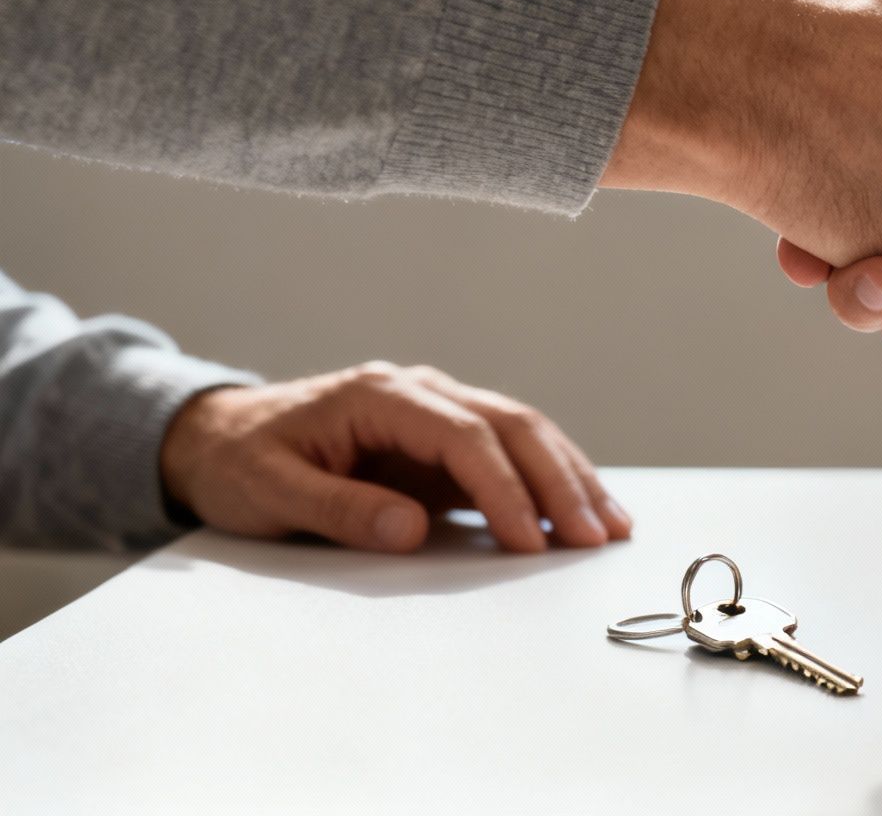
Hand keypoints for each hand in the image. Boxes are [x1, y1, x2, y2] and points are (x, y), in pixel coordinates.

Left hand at [159, 362, 631, 552]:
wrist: (221, 437)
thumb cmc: (240, 462)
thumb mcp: (267, 490)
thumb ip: (337, 508)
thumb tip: (409, 530)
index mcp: (381, 394)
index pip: (464, 436)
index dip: (502, 489)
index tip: (527, 541)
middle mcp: (422, 391)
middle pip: (513, 426)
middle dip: (559, 483)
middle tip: (594, 537)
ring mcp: (440, 411)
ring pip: (526, 433)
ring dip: (571, 479)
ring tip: (610, 527)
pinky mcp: (448, 441)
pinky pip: (514, 454)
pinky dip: (553, 482)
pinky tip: (582, 511)